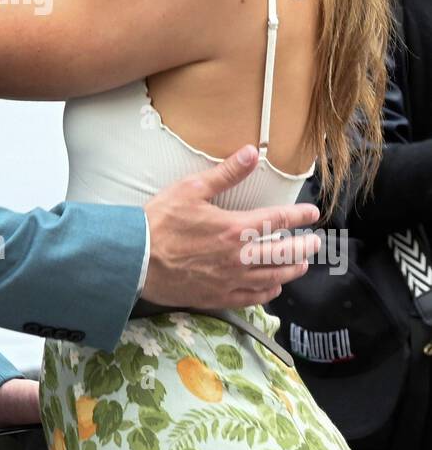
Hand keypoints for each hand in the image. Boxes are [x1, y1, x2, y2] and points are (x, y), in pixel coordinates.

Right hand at [142, 144, 320, 309]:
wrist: (135, 259)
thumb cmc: (159, 222)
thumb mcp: (191, 189)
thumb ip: (226, 174)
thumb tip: (251, 152)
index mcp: (234, 228)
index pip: (277, 220)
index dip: (298, 216)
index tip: (311, 213)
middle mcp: (238, 256)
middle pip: (282, 252)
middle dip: (302, 247)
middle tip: (314, 243)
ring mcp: (230, 279)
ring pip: (271, 277)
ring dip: (290, 270)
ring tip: (300, 265)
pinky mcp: (218, 296)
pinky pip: (252, 297)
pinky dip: (267, 293)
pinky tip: (272, 289)